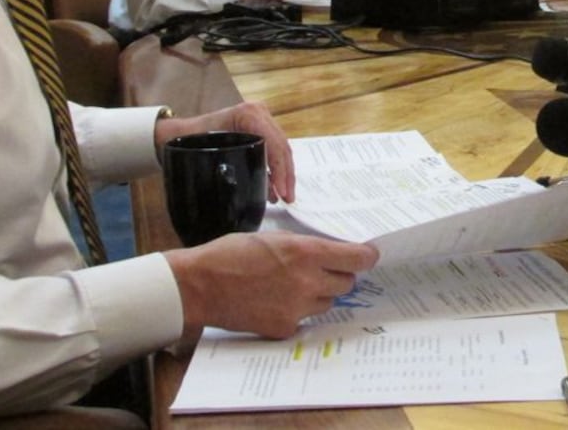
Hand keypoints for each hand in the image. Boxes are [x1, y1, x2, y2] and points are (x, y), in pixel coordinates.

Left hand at [155, 102, 295, 203]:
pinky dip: (276, 169)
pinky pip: (273, 149)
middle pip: (282, 147)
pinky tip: (274, 187)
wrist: (179, 133)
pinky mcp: (259, 128)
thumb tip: (253, 189)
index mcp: (248, 114)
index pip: (274, 143)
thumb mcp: (208, 149)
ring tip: (284, 196)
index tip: (281, 192)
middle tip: (287, 198)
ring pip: (281, 149)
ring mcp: (261, 119)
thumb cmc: (188, 139)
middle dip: (286, 175)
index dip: (280, 170)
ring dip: (284, 173)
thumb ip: (230, 165)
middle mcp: (259, 113)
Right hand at [164, 232, 378, 339]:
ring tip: (291, 287)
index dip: (365, 257)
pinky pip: (305, 320)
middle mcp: (308, 281)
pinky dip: (296, 312)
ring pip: (327, 303)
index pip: (357, 258)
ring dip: (318, 295)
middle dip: (338, 276)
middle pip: (346, 283)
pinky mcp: (285, 328)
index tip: (367, 257)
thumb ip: (304, 247)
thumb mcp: (274, 238)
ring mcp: (297, 308)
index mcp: (306, 252)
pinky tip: (274, 303)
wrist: (200, 285)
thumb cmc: (231, 254)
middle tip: (321, 272)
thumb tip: (330, 252)